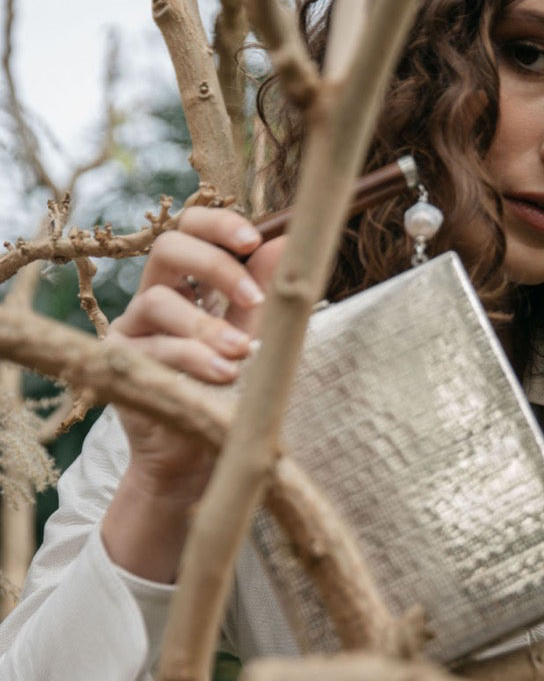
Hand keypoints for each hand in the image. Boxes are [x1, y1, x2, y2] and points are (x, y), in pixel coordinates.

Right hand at [102, 206, 283, 581]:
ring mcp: (133, 328)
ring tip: (242, 354)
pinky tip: (224, 376)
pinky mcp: (122, 363)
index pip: (191, 230)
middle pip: (167, 248)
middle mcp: (155, 296)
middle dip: (214, 265)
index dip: (218, 225)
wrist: (201, 454)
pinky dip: (192, 360)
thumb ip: (263, 293)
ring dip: (207, 326)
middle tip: (254, 297)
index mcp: (188, 281)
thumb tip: (285, 242)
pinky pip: (152, 349)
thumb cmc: (231, 390)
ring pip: (158, 302)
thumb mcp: (255, 336)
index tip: (252, 239)